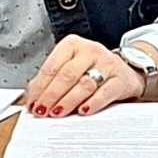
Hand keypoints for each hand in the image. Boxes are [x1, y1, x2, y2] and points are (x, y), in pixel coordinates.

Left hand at [23, 37, 146, 116]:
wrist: (126, 70)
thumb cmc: (92, 69)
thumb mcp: (70, 68)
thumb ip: (49, 81)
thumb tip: (31, 98)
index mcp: (72, 45)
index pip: (52, 67)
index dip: (40, 87)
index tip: (33, 102)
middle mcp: (90, 51)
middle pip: (67, 75)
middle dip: (52, 95)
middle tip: (43, 110)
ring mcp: (107, 64)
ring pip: (84, 84)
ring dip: (68, 101)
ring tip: (58, 112)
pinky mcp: (120, 79)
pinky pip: (105, 92)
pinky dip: (93, 103)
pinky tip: (83, 111)